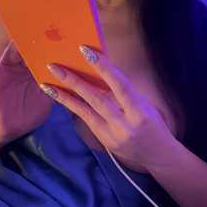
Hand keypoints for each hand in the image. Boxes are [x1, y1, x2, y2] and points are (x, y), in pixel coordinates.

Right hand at [0, 20, 52, 146]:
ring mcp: (8, 70)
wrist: (8, 129)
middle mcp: (22, 68)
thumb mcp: (46, 100)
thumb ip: (56, 87)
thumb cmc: (28, 114)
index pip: (46, 54)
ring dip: (16, 34)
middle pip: (31, 48)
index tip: (64, 27)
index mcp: (36, 72)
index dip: (54, 43)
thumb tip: (73, 76)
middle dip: (38, 34)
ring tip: (18, 13)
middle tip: (47, 15)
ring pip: (14, 50)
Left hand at [42, 45, 176, 171]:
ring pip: (85, 111)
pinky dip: (73, 107)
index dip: (103, 67)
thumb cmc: (154, 124)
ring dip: (65, 96)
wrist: (159, 156)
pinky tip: (60, 96)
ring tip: (47, 84)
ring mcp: (112, 135)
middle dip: (74, 81)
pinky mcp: (103, 141)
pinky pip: (86, 120)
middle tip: (54, 66)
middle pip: (96, 99)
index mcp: (140, 111)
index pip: (120, 85)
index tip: (85, 50)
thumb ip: (124, 92)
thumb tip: (100, 71)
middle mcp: (125, 124)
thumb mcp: (145, 105)